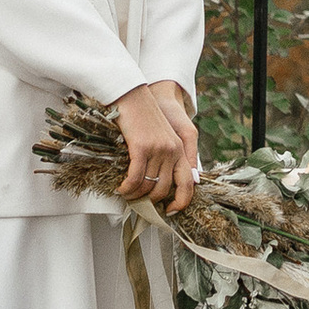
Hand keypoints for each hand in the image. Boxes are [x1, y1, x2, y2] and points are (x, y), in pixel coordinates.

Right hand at [114, 81, 199, 212]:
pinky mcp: (142, 148)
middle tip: (137, 201)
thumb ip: (168, 158)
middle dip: (149, 201)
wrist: (133, 96)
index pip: (187, 183)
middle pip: (164, 189)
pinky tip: (121, 188)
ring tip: (126, 194)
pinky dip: (127, 187)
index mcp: (180, 149)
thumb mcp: (162, 137)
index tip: (170, 211)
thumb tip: (165, 183)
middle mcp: (172, 151)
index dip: (181, 202)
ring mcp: (158, 150)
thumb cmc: (144, 117)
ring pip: (147, 186)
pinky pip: (135, 178)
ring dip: (135, 195)